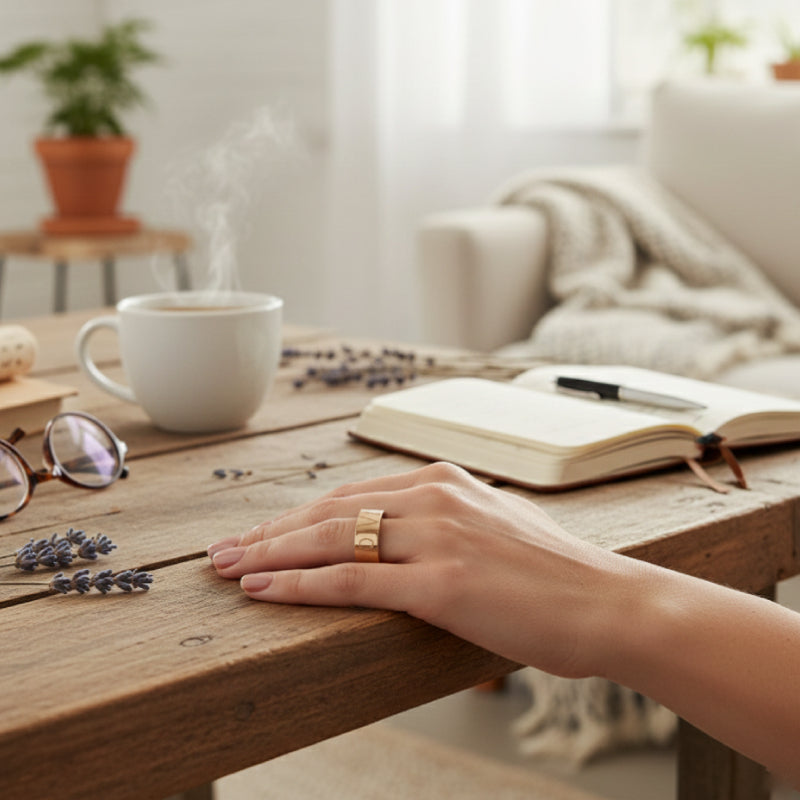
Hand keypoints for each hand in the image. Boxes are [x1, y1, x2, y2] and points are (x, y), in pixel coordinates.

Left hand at [207, 462, 626, 678]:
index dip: (298, 515)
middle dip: (269, 533)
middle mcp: (434, 498)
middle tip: (223, 550)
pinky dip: (300, 586)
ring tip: (228, 570)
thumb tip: (412, 537)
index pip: (351, 495)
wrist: (608, 602)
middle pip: (330, 512)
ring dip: (270, 556)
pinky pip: (352, 581)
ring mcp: (436, 537)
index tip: (263, 532)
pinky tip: (263, 592)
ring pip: (331, 541)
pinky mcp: (439, 583)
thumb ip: (450, 521)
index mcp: (444, 481)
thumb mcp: (497, 525)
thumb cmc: (557, 574)